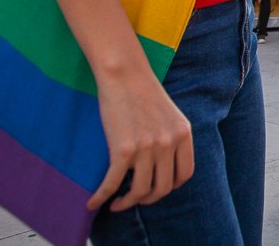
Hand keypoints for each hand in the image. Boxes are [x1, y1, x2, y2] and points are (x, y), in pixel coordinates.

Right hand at [88, 70, 192, 211]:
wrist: (124, 74)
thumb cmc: (142, 92)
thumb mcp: (170, 115)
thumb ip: (172, 138)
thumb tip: (163, 167)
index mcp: (183, 135)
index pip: (184, 175)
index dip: (170, 187)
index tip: (156, 188)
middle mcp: (169, 143)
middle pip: (162, 188)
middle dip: (147, 199)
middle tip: (134, 199)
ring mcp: (147, 147)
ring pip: (140, 191)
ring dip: (127, 203)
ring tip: (116, 204)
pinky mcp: (122, 149)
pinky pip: (112, 184)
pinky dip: (102, 197)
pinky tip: (94, 203)